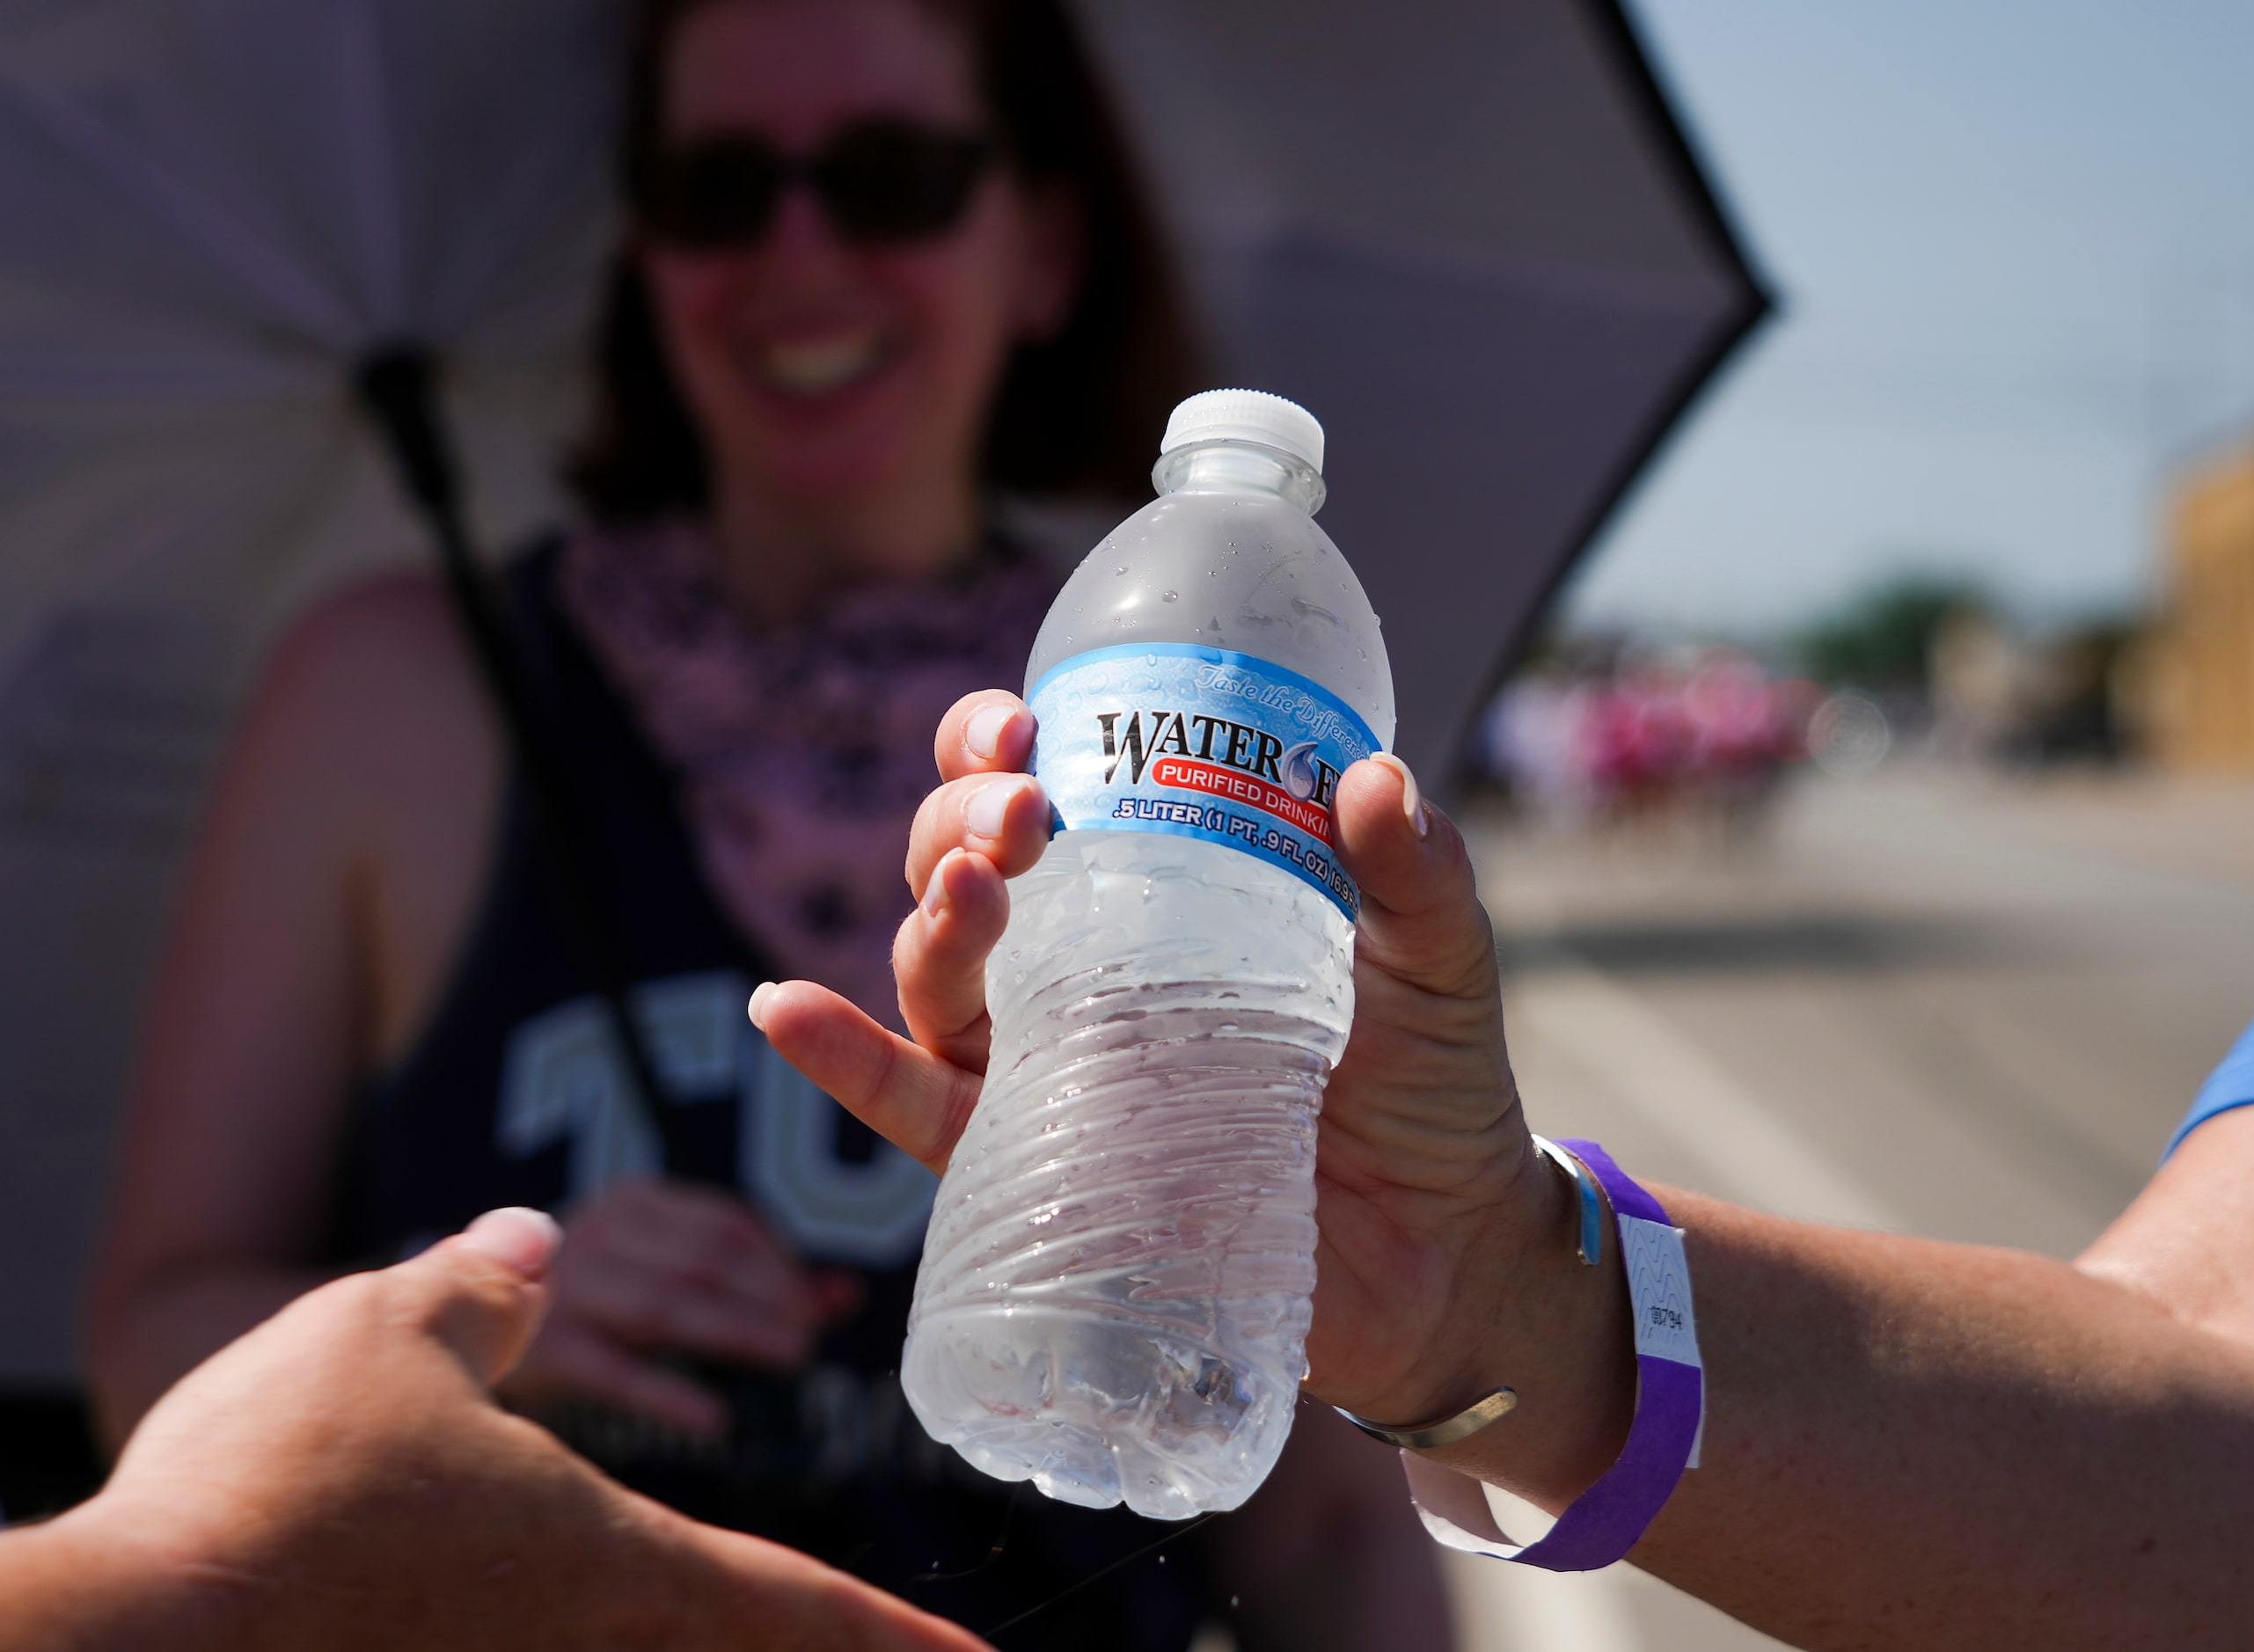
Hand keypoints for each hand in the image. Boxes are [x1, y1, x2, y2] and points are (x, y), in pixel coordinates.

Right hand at [32, 1209, 983, 1650]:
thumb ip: (485, 1286)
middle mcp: (579, 1648)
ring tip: (764, 1644)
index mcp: (611, 1561)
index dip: (895, 1637)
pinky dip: (580, 1645)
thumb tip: (536, 1240)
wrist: (134, 1637)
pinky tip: (564, 1620)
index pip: (796, 1604)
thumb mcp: (392, 1329)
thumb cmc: (280, 1481)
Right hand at [497, 1178, 860, 1436]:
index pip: (726, 1224)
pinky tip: (713, 1419)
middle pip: (704, 1261)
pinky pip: (612, 1370)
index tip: (818, 1309)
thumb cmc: (592, 1307)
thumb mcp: (663, 1275)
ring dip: (736, 1332)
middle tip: (808, 1341)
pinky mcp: (537, 1348)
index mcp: (635, 1205)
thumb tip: (846, 1296)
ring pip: (666, 1307)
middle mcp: (596, 1232)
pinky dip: (666, 1394)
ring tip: (791, 1360)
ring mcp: (561, 1289)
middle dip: (768, 1298)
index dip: (780, 1265)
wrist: (454, 1329)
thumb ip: (752, 1281)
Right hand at [752, 692, 1627, 1499]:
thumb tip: (1374, 774)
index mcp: (1158, 897)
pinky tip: (784, 1009)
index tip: (1022, 726)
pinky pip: (917, 1111)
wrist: (1447, 1264)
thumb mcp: (1439, 964)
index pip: (1043, 799)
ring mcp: (1052, 1071)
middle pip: (965, 871)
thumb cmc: (1433, 1094)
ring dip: (927, 917)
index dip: (996, 748)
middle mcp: (1081, 973)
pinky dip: (841, 1062)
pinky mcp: (1038, 1175)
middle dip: (962, 820)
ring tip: (975, 887)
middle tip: (1026, 810)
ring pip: (937, 977)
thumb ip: (1414, 873)